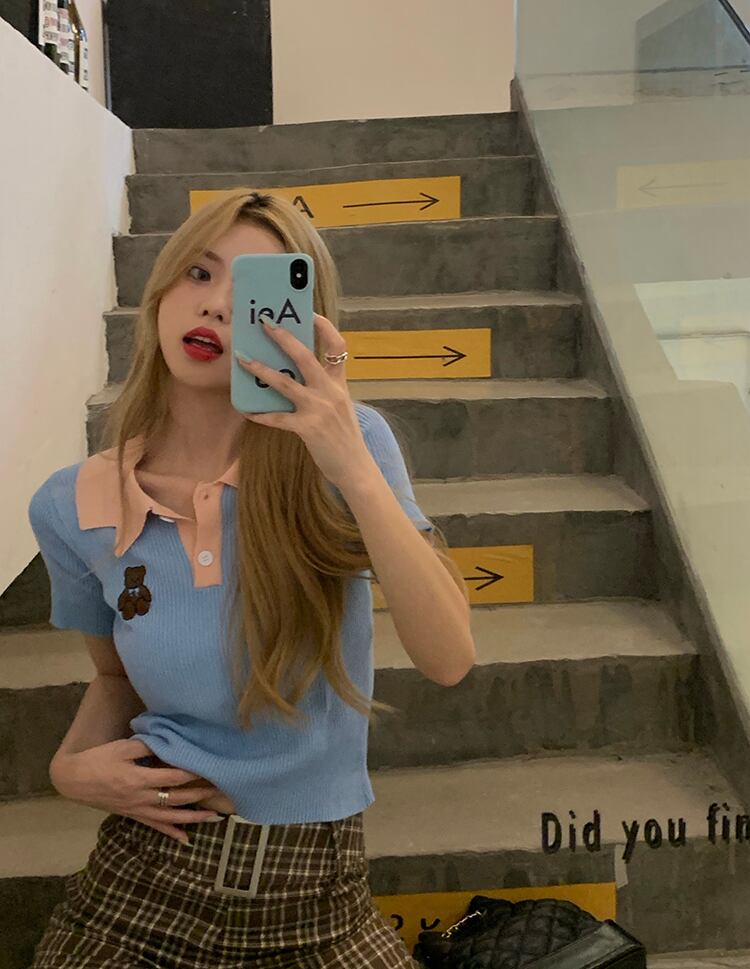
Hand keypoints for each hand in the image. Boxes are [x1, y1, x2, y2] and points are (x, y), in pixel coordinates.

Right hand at [49, 738, 223, 844]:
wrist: (74, 780)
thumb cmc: (98, 759)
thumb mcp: (121, 747)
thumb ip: (146, 745)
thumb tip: (169, 741)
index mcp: (138, 778)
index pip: (172, 777)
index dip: (192, 773)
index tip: (210, 768)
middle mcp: (141, 797)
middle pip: (176, 798)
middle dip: (200, 794)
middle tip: (222, 790)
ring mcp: (137, 809)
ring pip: (170, 816)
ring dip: (193, 817)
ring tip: (214, 817)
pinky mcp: (133, 816)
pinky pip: (154, 826)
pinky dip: (170, 833)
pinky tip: (185, 839)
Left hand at [235, 315, 374, 490]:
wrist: (355, 467)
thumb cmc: (345, 437)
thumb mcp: (340, 406)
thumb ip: (323, 389)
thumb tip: (291, 375)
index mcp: (339, 384)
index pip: (337, 347)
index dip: (324, 327)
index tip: (309, 313)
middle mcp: (330, 392)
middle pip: (305, 356)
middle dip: (283, 337)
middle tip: (265, 323)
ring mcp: (318, 409)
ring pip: (284, 382)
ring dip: (260, 369)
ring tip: (242, 359)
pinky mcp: (307, 428)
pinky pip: (277, 418)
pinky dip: (259, 414)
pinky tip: (245, 410)